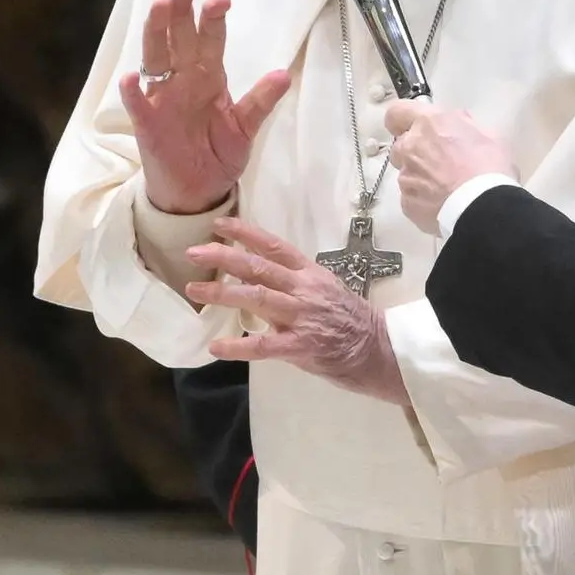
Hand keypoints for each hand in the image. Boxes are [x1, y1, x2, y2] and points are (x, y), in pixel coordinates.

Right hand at [120, 0, 290, 214]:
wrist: (198, 190)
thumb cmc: (219, 153)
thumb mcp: (245, 128)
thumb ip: (260, 102)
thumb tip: (284, 74)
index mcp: (209, 78)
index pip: (210, 41)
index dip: (213, 20)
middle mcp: (184, 80)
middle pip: (179, 39)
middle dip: (181, 12)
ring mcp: (163, 99)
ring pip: (156, 59)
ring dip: (156, 34)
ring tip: (160, 8)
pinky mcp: (148, 124)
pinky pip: (138, 105)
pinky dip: (133, 92)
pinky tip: (131, 78)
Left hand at [183, 217, 409, 404]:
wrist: (381, 349)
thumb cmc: (351, 320)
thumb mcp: (325, 290)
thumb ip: (294, 283)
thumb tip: (257, 279)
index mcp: (310, 273)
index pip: (274, 245)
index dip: (246, 232)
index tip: (219, 224)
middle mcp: (304, 288)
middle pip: (259, 266)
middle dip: (223, 257)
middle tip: (193, 251)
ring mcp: (303, 316)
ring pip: (257, 298)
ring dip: (222, 293)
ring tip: (193, 290)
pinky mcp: (302, 346)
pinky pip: (264, 346)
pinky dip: (237, 346)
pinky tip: (216, 347)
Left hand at [383, 101, 516, 234]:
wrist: (484, 207)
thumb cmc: (491, 167)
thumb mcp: (488, 134)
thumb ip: (464, 124)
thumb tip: (456, 123)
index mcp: (429, 124)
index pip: (397, 112)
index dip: (401, 120)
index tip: (411, 127)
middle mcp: (410, 147)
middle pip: (401, 145)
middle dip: (414, 151)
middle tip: (438, 161)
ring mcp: (406, 177)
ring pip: (406, 172)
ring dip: (420, 176)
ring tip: (445, 188)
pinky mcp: (407, 203)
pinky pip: (411, 197)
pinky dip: (423, 199)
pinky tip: (443, 203)